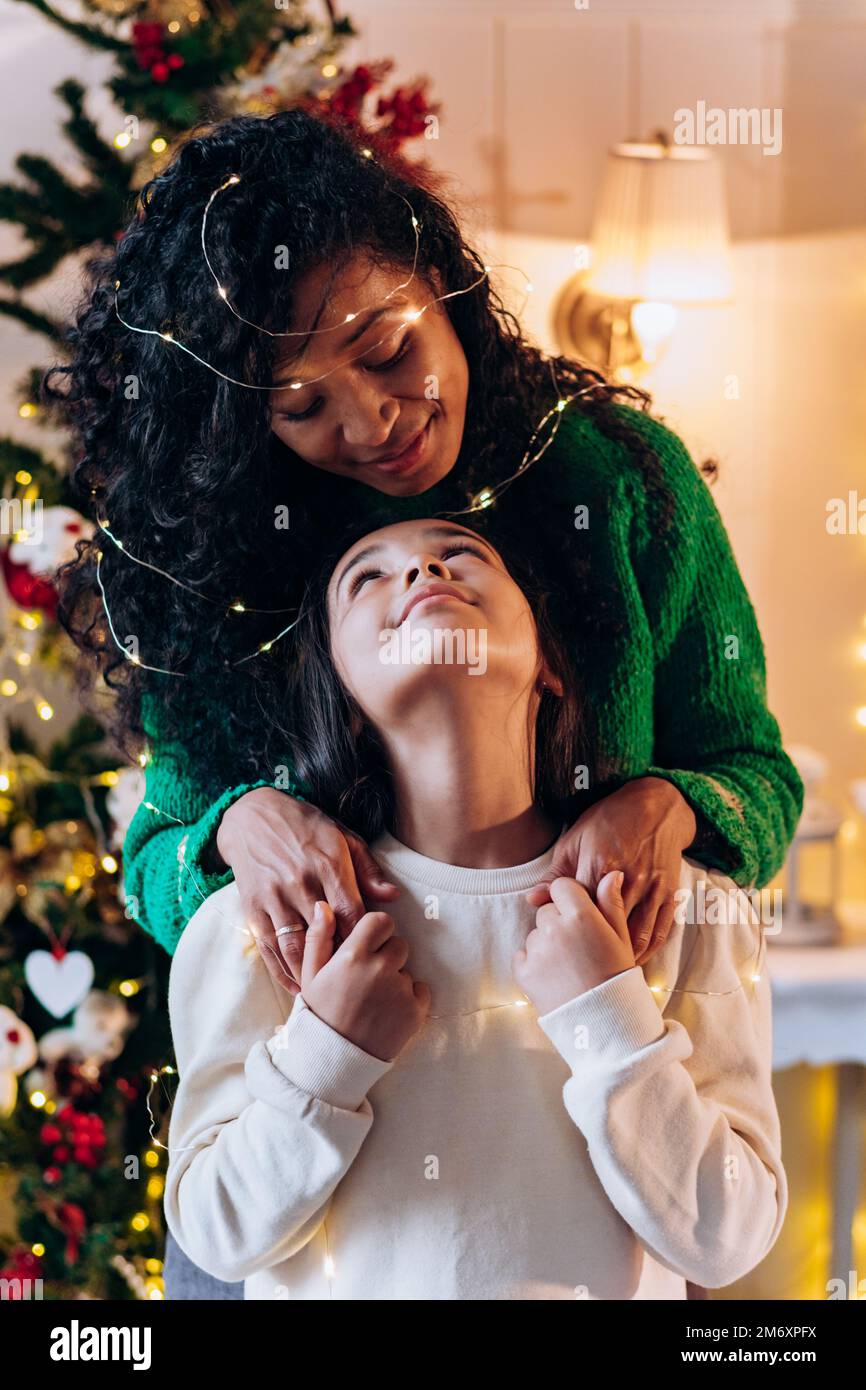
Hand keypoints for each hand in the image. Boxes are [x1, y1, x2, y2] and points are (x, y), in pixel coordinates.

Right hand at [215, 790, 399, 994]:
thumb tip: (391, 897)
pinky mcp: (253, 909)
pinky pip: (269, 948)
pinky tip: (298, 986)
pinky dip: (283, 972)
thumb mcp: (342, 836)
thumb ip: (367, 870)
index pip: (352, 914)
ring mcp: (274, 899)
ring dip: (312, 974)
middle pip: (325, 937)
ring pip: (295, 948)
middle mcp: (300, 884)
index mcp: (328, 866)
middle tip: (357, 985)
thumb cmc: (305, 826)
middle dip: (341, 964)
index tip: (376, 958)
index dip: (364, 940)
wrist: (252, 817)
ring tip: (330, 994)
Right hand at [299, 902, 430, 1061]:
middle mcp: (379, 970)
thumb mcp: (309, 976)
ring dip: (395, 979)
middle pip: (398, 944)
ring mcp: (399, 991)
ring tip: (373, 1001)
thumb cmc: (319, 1015)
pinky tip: (388, 1012)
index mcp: (352, 956)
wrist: (333, 1061)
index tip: (367, 947)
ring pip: (407, 970)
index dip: (375, 932)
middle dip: (386, 955)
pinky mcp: (415, 1012)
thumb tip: (325, 906)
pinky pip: (421, 991)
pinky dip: (409, 999)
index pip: (381, 921)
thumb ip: (318, 938)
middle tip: (368, 978)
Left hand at [513, 871, 633, 1015]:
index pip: (562, 886)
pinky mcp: (523, 971)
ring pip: (535, 933)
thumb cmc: (618, 978)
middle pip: (548, 910)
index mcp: (581, 916)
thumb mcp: (622, 939)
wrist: (604, 1024)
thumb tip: (611, 875)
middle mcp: (555, 929)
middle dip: (559, 922)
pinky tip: (555, 976)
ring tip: (570, 966)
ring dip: (547, 944)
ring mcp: (536, 950)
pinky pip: (522, 955)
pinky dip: (534, 964)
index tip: (580, 915)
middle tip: (579, 947)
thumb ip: (611, 903)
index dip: (571, 899)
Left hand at [526, 777, 696, 965]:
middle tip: (581, 968)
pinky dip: (647, 951)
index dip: (568, 931)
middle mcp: (628, 880)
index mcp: (598, 866)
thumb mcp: (574, 840)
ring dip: (621, 958)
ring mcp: (652, 889)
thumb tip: (532, 900)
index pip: (579, 911)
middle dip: (594, 950)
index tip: (560, 943)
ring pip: (636, 935)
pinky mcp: (670, 893)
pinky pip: (660, 931)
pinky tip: (633, 960)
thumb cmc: (608, 821)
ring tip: (605, 973)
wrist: (655, 807)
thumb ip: (555, 875)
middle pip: (607, 928)